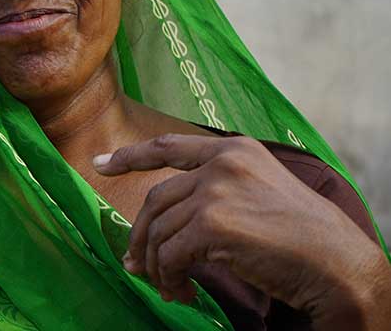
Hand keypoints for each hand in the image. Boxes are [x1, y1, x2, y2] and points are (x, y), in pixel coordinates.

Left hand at [93, 134, 390, 327]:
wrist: (337, 264)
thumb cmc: (304, 238)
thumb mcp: (260, 193)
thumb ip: (216, 192)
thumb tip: (158, 226)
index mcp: (235, 149)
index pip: (169, 146)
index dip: (130, 157)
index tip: (100, 165)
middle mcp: (222, 164)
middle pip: (155, 200)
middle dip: (141, 237)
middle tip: (136, 267)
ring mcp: (216, 191)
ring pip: (158, 232)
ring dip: (157, 267)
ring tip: (170, 288)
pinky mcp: (212, 224)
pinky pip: (169, 255)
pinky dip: (169, 278)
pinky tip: (183, 292)